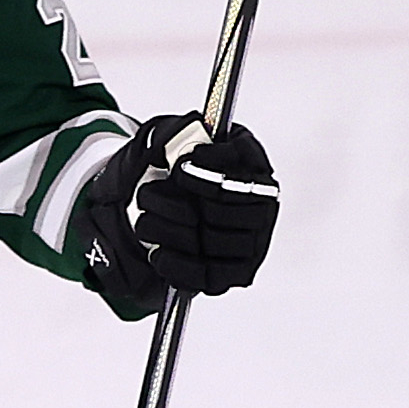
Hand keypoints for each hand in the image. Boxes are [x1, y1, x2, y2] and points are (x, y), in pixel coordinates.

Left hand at [78, 112, 279, 302]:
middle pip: (220, 210)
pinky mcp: (240, 271)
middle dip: (174, 204)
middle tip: (145, 195)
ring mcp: (256, 241)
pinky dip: (179, 266)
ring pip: (211, 241)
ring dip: (168, 231)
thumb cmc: (183, 163)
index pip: (239, 170)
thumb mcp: (181, 135)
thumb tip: (186, 138)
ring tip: (144, 222)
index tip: (178, 168)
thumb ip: (185, 131)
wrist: (181, 198)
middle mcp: (264, 204)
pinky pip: (211, 276)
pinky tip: (158, 253)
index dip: (205, 173)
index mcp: (254, 164)